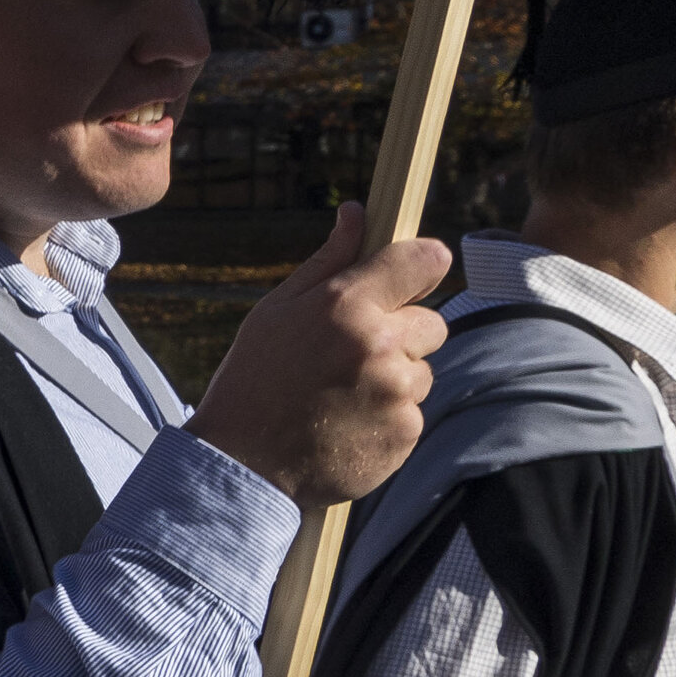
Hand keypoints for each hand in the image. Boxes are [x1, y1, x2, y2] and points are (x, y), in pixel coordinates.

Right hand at [186, 204, 452, 510]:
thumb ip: (328, 262)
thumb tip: (356, 212)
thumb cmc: (254, 378)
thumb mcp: (277, 311)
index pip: (425, 260)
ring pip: (423, 372)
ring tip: (342, 397)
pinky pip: (413, 413)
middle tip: (350, 357)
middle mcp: (378, 344)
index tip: (412, 276)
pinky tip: (348, 425)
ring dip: (394, 381)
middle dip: (402, 335)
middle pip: (433, 323)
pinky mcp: (405, 433)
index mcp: (346, 304)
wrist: (242, 465)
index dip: (423, 265)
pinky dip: (388, 419)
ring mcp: (396, 392)